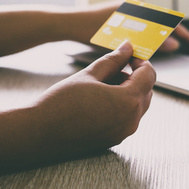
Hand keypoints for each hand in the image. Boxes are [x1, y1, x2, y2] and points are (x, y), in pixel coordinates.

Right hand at [33, 40, 155, 155]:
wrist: (39, 133)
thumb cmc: (61, 102)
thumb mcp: (89, 74)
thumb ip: (113, 60)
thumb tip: (127, 48)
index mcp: (128, 101)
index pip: (149, 76)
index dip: (140, 62)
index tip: (129, 56)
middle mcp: (131, 120)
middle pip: (146, 92)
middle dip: (134, 78)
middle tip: (112, 69)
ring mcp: (123, 133)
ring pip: (137, 107)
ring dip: (127, 92)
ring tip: (100, 85)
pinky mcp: (113, 140)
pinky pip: (126, 119)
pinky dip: (119, 107)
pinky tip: (97, 101)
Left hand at [70, 1, 188, 52]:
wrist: (67, 24)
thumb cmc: (91, 30)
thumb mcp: (124, 40)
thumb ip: (151, 43)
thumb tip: (176, 44)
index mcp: (138, 7)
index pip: (169, 20)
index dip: (185, 34)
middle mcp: (135, 6)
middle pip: (163, 22)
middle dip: (176, 36)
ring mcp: (128, 12)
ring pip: (153, 27)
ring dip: (163, 38)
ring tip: (172, 49)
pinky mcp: (121, 19)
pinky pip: (143, 29)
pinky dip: (150, 39)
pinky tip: (151, 49)